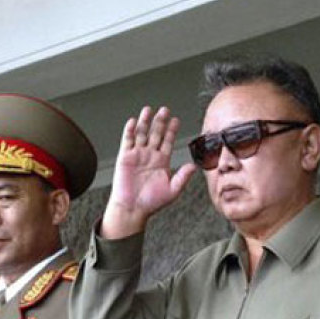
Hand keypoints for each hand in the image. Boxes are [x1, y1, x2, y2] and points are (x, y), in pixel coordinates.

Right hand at [101, 106, 196, 238]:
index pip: (168, 141)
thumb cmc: (152, 202)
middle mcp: (149, 156)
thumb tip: (194, 166)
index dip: (171, 130)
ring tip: (149, 110)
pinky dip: (130, 131)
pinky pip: (127, 141)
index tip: (176, 120)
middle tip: (165, 110)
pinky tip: (134, 122)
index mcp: (161, 161)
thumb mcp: (173, 190)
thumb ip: (183, 177)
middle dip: (160, 122)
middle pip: (155, 134)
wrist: (132, 208)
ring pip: (142, 134)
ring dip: (145, 122)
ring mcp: (137, 155)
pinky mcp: (125, 157)